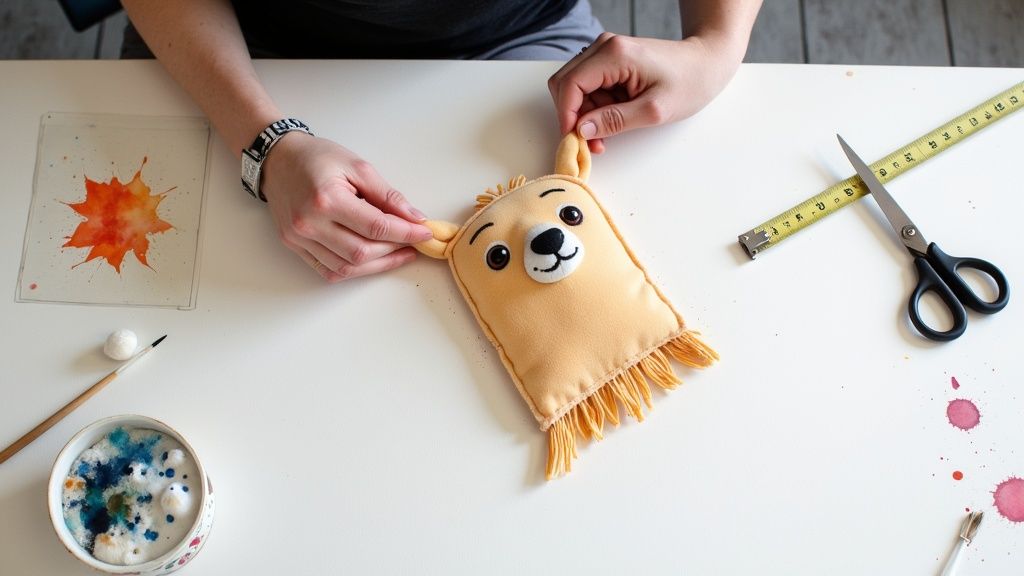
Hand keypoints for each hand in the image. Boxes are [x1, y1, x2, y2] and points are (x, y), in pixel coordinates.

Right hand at [260, 133, 433, 281]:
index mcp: (326, 199)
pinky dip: (354, 270)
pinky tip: (373, 260)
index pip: (375, 227)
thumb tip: (415, 218)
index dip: (405, 233)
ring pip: (347, 267)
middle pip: (362, 252)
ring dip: (378, 264)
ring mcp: (299, 238)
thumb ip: (387, 195)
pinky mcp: (294, 246)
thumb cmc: (317, 158)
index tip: (425, 232)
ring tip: (398, 252)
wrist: (277, 160)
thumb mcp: (358, 166)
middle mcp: (309, 223)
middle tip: (412, 241)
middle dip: (394, 249)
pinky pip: (329, 270)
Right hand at [548, 32, 743, 152]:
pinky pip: (588, 88)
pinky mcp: (610, 62)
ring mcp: (606, 53)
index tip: (575, 140)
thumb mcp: (654, 111)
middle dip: (573, 117)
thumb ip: (614, 121)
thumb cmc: (689, 82)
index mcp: (614, 55)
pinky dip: (593, 108)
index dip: (567, 115)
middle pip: (565, 84)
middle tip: (592, 142)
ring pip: (575, 88)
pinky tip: (610, 122)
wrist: (707, 64)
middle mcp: (604, 47)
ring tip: (605, 136)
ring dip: (584, 115)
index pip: (570, 84)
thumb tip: (581, 130)